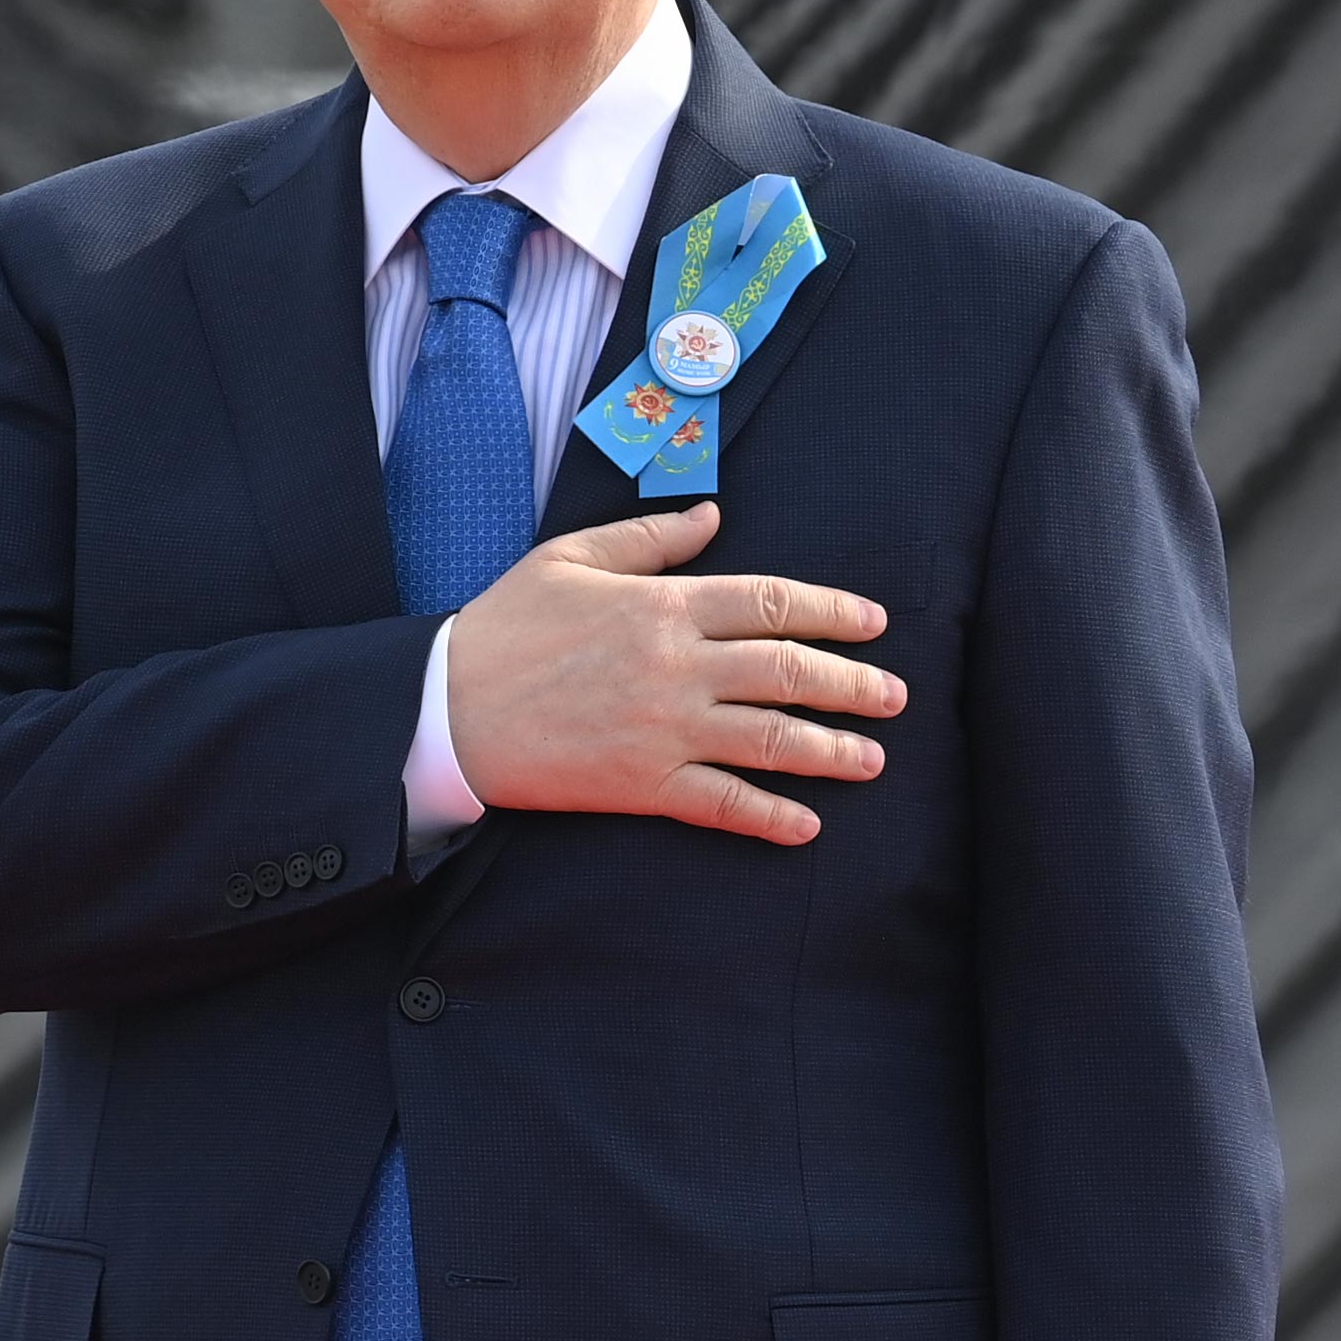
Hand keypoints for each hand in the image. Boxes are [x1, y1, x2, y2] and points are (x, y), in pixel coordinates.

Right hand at [443, 498, 900, 844]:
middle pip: (788, 672)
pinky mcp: (641, 785)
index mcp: (664, 605)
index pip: (772, 602)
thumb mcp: (572, 558)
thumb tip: (714, 514)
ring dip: (831, 751)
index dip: (833, 612)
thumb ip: (651, 537)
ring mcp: (663, 730)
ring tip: (874, 760)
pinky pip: (721, 804)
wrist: (445, 708)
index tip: (874, 624)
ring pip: (769, 740)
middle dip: (853, 685)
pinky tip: (807, 825)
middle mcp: (677, 667)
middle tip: (894, 697)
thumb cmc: (505, 626)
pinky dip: (769, 816)